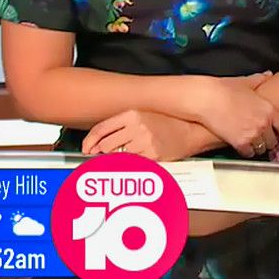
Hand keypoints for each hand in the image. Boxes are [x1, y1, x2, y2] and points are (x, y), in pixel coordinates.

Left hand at [82, 109, 203, 161]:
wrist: (191, 130)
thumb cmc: (168, 123)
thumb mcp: (143, 116)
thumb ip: (121, 126)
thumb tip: (97, 143)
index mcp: (133, 114)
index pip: (101, 129)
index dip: (90, 142)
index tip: (87, 149)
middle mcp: (137, 126)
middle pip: (106, 145)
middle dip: (105, 152)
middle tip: (110, 154)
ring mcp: (145, 141)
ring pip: (118, 157)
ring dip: (120, 159)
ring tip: (132, 153)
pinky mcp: (153, 155)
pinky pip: (132, 164)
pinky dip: (132, 164)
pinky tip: (141, 158)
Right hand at [197, 72, 278, 156]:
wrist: (207, 99)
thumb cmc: (224, 89)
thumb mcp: (245, 82)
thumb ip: (260, 79)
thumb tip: (267, 74)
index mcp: (269, 110)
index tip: (277, 131)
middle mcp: (264, 124)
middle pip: (274, 141)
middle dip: (268, 140)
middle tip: (262, 137)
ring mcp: (253, 134)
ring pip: (262, 149)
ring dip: (258, 147)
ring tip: (252, 142)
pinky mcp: (240, 143)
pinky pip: (249, 153)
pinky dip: (246, 151)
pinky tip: (242, 146)